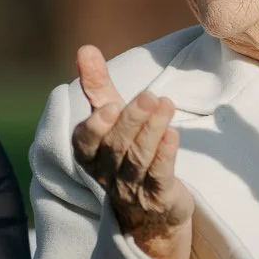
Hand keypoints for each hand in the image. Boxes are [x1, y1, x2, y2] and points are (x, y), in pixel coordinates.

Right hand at [72, 45, 195, 258]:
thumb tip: (84, 49)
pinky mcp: (159, 199)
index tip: (109, 106)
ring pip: (138, 160)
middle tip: (149, 96)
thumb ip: (97, 86)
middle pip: (116, 147)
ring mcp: (132, 190)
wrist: (152, 210)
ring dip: (151, 131)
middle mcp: (107, 175)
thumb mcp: (112, 118)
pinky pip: (160, 177)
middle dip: (132, 120)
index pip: (84, 143)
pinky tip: (173, 135)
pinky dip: (165, 156)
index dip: (95, 126)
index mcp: (91, 156)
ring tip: (166, 104)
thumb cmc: (127, 154)